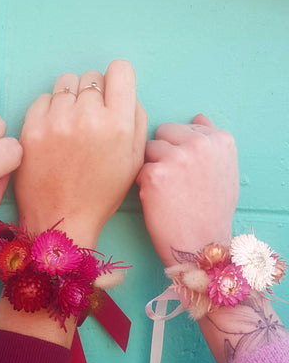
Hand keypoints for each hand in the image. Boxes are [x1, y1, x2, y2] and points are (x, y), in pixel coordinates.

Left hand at [15, 59, 146, 247]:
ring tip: (70, 126)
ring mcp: (55, 121)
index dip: (118, 82)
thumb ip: (136, 119)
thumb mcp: (134, 161)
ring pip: (66, 83)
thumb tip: (124, 92)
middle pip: (91, 77)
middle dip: (94, 94)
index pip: (120, 70)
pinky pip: (43, 98)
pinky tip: (53, 132)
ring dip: (71, 99)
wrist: (61, 220)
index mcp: (118, 124)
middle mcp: (87, 117)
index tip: (112, 96)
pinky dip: (50, 109)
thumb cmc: (100, 193)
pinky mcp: (31, 128)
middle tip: (90, 121)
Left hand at [136, 114, 238, 265]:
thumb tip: (197, 117)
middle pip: (162, 132)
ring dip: (151, 166)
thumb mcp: (224, 170)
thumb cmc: (212, 212)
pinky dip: (142, 184)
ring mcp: (176, 157)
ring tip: (166, 190)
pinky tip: (157, 200)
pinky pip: (138, 169)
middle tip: (172, 179)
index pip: (184, 127)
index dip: (179, 148)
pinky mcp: (154, 174)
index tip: (185, 170)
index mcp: (219, 139)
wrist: (201, 245)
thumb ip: (210, 142)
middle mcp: (199, 143)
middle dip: (162, 151)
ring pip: (147, 149)